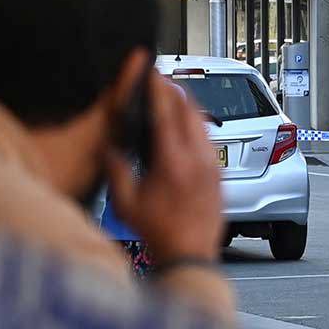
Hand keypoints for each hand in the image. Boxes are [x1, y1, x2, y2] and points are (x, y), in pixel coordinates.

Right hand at [106, 76, 223, 262]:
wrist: (190, 256)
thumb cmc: (158, 233)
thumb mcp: (126, 203)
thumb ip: (116, 170)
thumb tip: (108, 147)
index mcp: (173, 162)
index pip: (166, 114)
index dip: (158, 90)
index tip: (152, 73)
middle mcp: (198, 159)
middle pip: (189, 111)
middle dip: (175, 91)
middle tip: (162, 79)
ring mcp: (213, 166)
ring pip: (203, 124)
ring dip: (188, 107)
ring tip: (173, 97)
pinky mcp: (220, 174)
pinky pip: (210, 139)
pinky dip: (197, 125)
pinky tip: (188, 126)